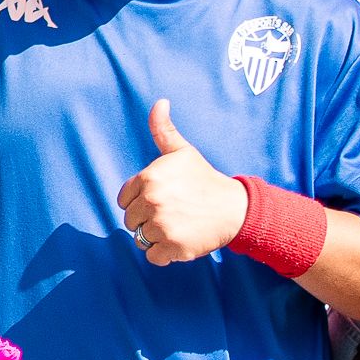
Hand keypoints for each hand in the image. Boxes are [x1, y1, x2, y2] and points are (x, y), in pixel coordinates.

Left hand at [115, 101, 247, 265]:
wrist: (236, 209)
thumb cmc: (205, 180)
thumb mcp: (183, 152)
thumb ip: (163, 130)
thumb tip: (160, 102)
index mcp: (148, 178)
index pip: (124, 200)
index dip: (140, 201)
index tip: (162, 199)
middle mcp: (152, 201)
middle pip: (130, 221)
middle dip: (147, 220)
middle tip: (173, 214)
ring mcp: (161, 225)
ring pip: (140, 238)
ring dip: (156, 237)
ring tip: (177, 226)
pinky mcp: (172, 247)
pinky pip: (152, 256)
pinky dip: (164, 254)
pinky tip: (180, 240)